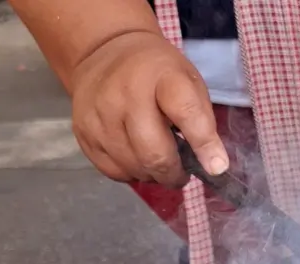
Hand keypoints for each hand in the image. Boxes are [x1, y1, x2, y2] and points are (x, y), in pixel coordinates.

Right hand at [69, 31, 228, 186]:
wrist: (107, 51)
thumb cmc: (158, 74)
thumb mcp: (189, 82)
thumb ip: (202, 121)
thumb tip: (214, 166)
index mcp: (162, 76)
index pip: (186, 112)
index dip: (204, 144)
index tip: (217, 168)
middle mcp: (125, 93)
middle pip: (154, 153)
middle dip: (173, 174)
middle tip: (181, 174)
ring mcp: (99, 113)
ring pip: (133, 167)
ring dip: (152, 175)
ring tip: (159, 163)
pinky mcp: (83, 131)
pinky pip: (113, 170)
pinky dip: (131, 173)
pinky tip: (137, 160)